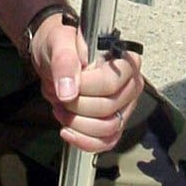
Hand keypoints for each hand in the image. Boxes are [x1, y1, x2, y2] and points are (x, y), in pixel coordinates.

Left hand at [32, 15, 143, 152]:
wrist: (54, 58)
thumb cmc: (61, 46)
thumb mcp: (59, 43)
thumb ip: (64, 62)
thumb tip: (68, 92)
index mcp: (125, 60)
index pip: (111, 83)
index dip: (84, 87)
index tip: (67, 83)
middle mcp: (130, 84)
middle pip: (108, 108)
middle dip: (77, 106)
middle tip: (60, 95)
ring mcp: (125, 106)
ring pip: (108, 128)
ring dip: (78, 124)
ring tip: (62, 109)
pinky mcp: (115, 123)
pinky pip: (106, 142)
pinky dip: (84, 141)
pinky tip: (68, 131)